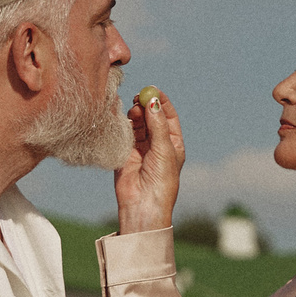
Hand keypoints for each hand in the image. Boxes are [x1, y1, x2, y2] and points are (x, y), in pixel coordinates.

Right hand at [113, 88, 185, 233]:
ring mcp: (140, 149)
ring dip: (135, 115)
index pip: (167, 116)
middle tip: (138, 99)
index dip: (161, 102)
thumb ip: (158, 124)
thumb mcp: (164, 149)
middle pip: (151, 117)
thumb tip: (153, 100)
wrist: (143, 205)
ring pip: (137, 124)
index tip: (152, 91)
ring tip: (133, 113)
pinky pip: (123, 134)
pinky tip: (122, 121)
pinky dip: (123, 125)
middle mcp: (157, 144)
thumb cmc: (161, 181)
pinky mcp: (124, 154)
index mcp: (173, 143)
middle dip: (145, 106)